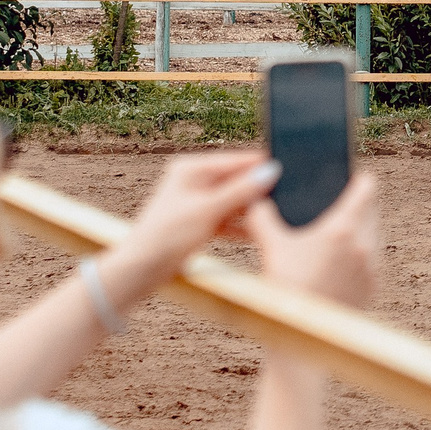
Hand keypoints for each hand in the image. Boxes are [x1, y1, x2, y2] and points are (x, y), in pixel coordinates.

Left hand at [122, 150, 282, 280]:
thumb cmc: (166, 235)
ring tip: (272, 219)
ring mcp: (197, 201)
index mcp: (192, 168)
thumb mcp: (208, 210)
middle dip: (257, 191)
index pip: (236, 161)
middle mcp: (194, 180)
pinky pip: (227, 218)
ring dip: (250, 210)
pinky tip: (257, 233)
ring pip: (234, 201)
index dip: (261, 167)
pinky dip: (240, 225)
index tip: (288, 174)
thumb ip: (241, 190)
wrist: (142, 268)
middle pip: (237, 180)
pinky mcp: (199, 221)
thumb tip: (270, 171)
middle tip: (283, 201)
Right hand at [246, 172, 379, 310]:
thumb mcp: (270, 247)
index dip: (357, 177)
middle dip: (357, 202)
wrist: (302, 338)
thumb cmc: (285, 289)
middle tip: (335, 202)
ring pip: (374, 234)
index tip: (346, 176)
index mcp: (343, 228)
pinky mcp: (373, 286)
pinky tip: (339, 258)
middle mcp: (365, 245)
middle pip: (372, 208)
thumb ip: (261, 216)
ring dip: (360, 228)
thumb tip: (255, 197)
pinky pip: (373, 258)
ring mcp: (372, 267)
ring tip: (336, 230)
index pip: (367, 187)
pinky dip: (360, 253)